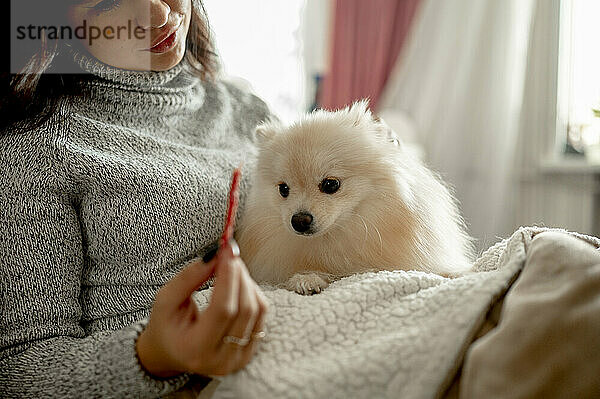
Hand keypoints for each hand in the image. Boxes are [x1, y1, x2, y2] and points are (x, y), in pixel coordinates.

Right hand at [136, 240, 267, 377]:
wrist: (170, 352)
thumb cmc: (166, 326)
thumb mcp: (165, 301)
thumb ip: (188, 278)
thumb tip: (215, 257)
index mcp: (195, 350)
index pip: (222, 310)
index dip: (228, 278)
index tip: (226, 253)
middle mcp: (221, 359)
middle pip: (245, 309)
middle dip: (239, 276)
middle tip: (229, 254)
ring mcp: (238, 359)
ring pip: (257, 311)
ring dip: (247, 282)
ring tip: (230, 269)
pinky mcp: (250, 351)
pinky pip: (261, 316)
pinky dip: (253, 294)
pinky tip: (238, 285)